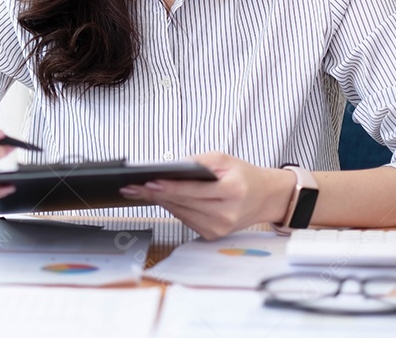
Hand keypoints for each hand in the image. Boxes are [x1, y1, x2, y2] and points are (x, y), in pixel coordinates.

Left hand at [118, 152, 293, 239]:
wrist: (265, 197)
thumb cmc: (243, 175)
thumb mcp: (224, 160)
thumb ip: (198, 162)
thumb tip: (170, 169)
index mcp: (232, 192)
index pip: (193, 191)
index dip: (169, 188)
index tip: (148, 183)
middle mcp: (226, 214)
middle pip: (183, 203)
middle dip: (154, 194)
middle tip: (131, 186)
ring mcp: (219, 228)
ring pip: (180, 213)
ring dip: (158, 202)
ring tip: (137, 191)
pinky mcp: (212, 235)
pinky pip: (185, 220)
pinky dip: (172, 208)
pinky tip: (158, 199)